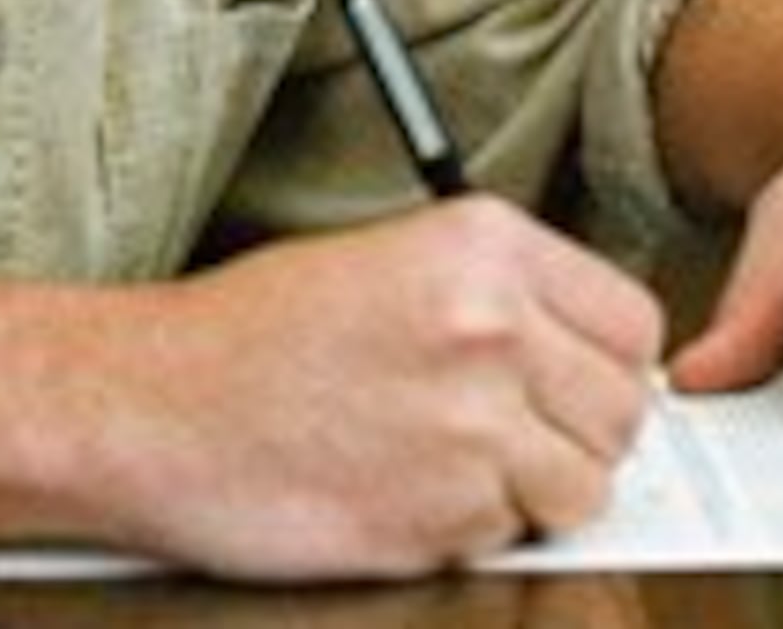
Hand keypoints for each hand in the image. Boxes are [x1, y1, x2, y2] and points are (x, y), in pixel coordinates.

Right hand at [85, 197, 664, 579]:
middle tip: (520, 442)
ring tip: (459, 472)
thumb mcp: (393, 261)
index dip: (610, 368)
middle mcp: (494, 326)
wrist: (150, 408)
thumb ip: (504, 299)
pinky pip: (513, 537)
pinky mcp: (441, 512)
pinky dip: (477, 534)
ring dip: (538, 494)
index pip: (632, 322)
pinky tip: (410, 497)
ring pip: (585, 485)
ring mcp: (472, 424)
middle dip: (581, 437)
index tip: (579, 388)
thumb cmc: (250, 337)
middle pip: (622, 409)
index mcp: (486, 245)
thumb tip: (582, 356)